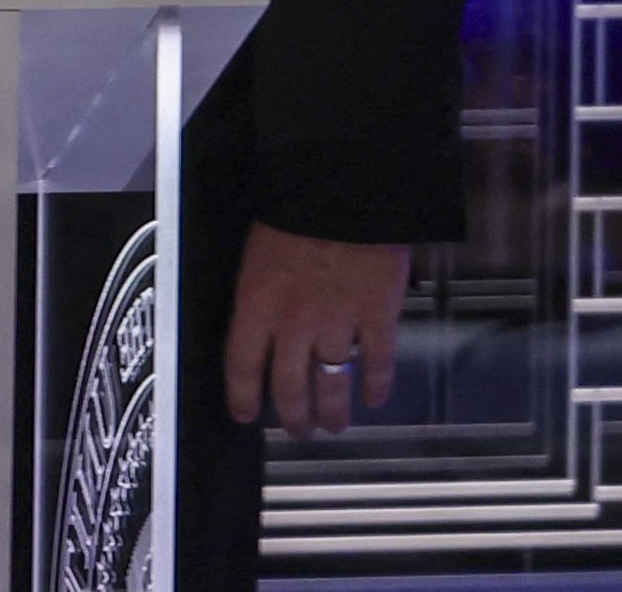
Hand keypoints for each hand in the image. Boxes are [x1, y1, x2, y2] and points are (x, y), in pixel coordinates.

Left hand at [224, 219, 406, 438]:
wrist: (343, 192)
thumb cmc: (293, 211)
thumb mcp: (255, 252)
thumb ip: (258, 294)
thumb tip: (257, 322)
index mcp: (257, 304)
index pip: (242, 364)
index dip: (242, 397)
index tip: (245, 415)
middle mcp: (295, 323)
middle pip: (290, 386)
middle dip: (293, 416)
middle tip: (298, 431)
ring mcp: (340, 323)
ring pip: (333, 384)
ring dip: (333, 411)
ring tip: (334, 426)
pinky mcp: (379, 317)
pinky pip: (379, 363)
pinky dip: (378, 386)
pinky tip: (375, 398)